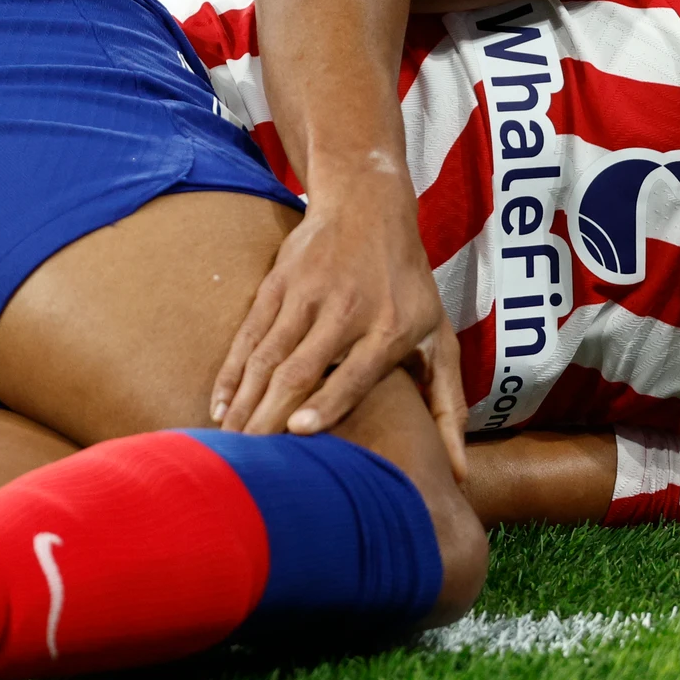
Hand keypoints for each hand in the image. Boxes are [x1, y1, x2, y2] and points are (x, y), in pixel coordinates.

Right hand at [211, 175, 468, 478]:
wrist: (368, 205)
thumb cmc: (409, 285)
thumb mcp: (439, 337)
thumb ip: (448, 406)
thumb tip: (459, 474)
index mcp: (389, 327)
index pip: (356, 371)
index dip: (327, 402)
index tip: (299, 431)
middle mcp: (347, 309)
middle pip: (302, 369)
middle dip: (271, 415)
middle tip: (250, 460)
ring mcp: (307, 295)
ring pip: (268, 355)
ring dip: (245, 401)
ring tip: (231, 445)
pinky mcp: (277, 285)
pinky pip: (248, 336)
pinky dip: (232, 374)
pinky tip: (220, 407)